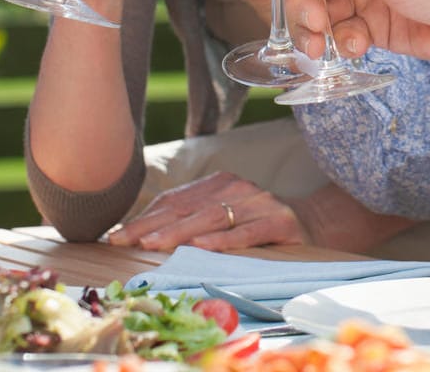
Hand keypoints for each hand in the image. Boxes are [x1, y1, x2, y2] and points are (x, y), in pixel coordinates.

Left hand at [107, 171, 307, 250]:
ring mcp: (260, 202)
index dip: (143, 218)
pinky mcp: (281, 221)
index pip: (174, 201)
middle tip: (123, 242)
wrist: (314, 225)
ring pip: (213, 217)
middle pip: (188, 208)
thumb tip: (139, 237)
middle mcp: (238, 187)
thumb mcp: (224, 218)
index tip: (114, 237)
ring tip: (152, 245)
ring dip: (179, 232)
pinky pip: (248, 232)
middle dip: (151, 226)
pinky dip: (223, 240)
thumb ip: (191, 220)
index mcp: (219, 183)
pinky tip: (201, 247)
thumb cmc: (258, 226)